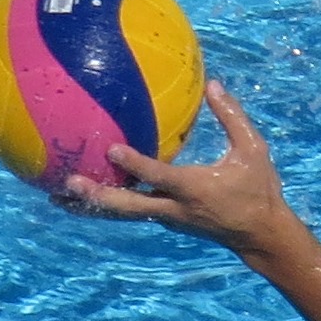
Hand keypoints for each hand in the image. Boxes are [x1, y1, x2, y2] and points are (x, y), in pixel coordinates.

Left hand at [61, 80, 296, 259]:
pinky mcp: (167, 221)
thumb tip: (213, 85)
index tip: (112, 149)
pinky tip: (84, 197)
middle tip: (70, 182)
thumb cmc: (260, 190)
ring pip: (124, 213)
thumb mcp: (254, 151)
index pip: (160, 176)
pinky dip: (106, 207)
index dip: (136, 164)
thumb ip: (233, 118)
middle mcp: (176, 207)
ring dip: (92, 207)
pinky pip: (132, 212)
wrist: (262, 236)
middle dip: (99, 195)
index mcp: (195, 189)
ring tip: (58, 198)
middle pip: (130, 205)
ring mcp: (170, 218)